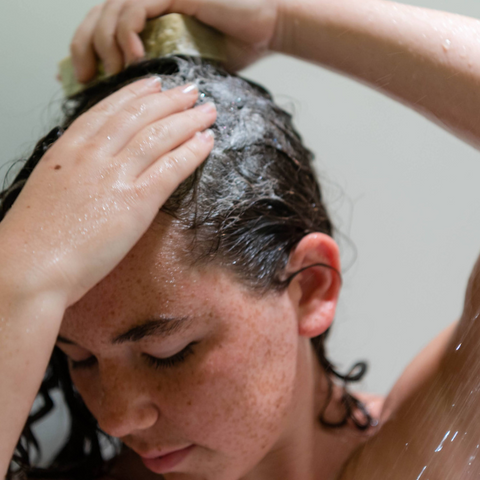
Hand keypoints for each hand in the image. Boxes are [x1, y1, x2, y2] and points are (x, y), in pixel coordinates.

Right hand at [0, 78, 215, 306]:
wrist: (29, 269)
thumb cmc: (34, 238)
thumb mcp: (49, 189)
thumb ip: (74, 172)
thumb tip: (95, 168)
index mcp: (67, 148)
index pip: (109, 109)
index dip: (137, 94)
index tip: (155, 83)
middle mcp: (92, 154)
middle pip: (140, 116)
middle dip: (170, 100)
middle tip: (192, 91)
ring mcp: (114, 176)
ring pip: (159, 136)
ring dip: (189, 120)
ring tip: (209, 111)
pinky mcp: (135, 202)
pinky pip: (171, 168)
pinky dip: (192, 152)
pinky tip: (207, 142)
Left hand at [70, 0, 279, 81]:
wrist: (266, 27)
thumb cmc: (232, 49)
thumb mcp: (188, 71)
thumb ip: (163, 80)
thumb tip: (142, 113)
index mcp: (146, 22)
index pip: (99, 29)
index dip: (83, 52)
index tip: (80, 80)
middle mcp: (147, 5)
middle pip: (95, 19)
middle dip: (84, 50)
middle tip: (87, 79)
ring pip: (110, 13)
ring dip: (106, 46)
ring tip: (114, 74)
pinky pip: (136, 10)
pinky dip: (128, 34)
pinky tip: (134, 58)